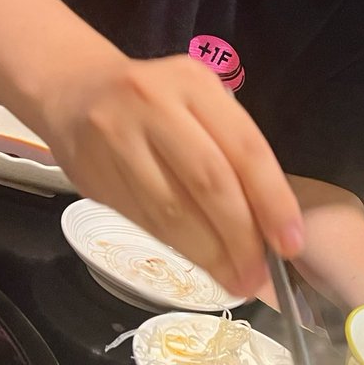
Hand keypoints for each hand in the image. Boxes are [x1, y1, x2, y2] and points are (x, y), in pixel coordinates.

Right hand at [40, 54, 303, 296]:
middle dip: (240, 237)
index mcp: (194, 84)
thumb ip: (233, 150)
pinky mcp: (92, 174)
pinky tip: (201, 263)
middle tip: (258, 275)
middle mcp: (153, 106)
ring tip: (234, 280)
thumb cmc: (159, 101)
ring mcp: (116, 139)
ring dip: (209, 254)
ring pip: (171, 210)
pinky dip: (178, 248)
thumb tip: (271, 225)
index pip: (245, 148)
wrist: (73, 90)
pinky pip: (144, 221)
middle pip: (208, 182)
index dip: (272, 201)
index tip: (289, 244)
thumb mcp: (201, 102)